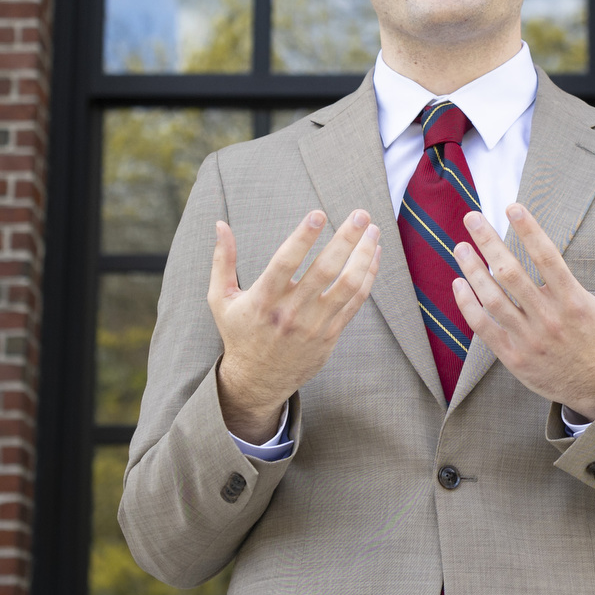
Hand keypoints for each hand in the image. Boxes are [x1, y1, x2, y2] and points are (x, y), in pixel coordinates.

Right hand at [208, 209, 380, 439]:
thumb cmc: (239, 333)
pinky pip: (355, 302)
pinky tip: (373, 255)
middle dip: (345, 239)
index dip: (302, 237)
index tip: (318, 214)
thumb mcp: (221, 299)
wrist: (258, 380)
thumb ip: (222, 260)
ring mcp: (314, 325)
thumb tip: (220, 224)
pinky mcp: (330, 335)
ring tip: (374, 231)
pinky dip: (368, 276)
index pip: (284, 263)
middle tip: (360, 215)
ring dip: (364, 256)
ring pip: (347, 286)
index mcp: (262, 299)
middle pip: (324, 270)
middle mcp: (290, 312)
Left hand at [451, 205, 594, 417]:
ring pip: (492, 299)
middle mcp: (549, 319)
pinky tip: (459, 284)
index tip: (512, 207)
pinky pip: (484, 328)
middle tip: (472, 218)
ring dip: (473, 270)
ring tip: (460, 247)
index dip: (528, 229)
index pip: (547, 256)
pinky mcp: (514, 358)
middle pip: (511, 273)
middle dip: (488, 241)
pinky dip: (468, 306)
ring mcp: (529, 339)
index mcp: (575, 301)